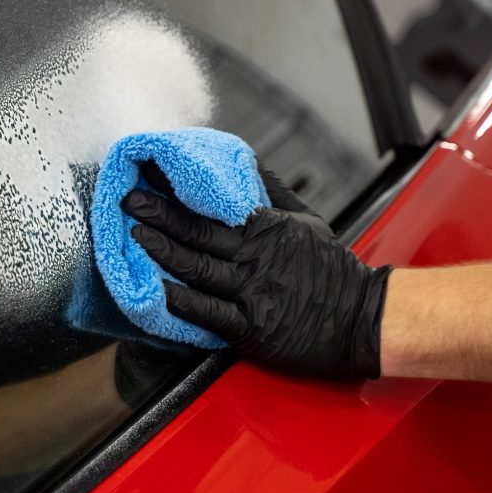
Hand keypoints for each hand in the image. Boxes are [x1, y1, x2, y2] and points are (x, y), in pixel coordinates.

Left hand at [123, 163, 390, 378]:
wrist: (362, 320)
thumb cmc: (332, 271)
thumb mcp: (307, 220)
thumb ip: (272, 192)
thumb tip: (245, 163)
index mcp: (268, 228)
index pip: (213, 204)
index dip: (178, 190)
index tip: (151, 173)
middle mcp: (257, 257)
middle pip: (198, 233)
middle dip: (159, 213)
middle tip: (129, 198)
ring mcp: (253, 293)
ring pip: (198, 268)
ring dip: (162, 250)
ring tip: (136, 233)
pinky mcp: (252, 329)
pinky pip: (209, 313)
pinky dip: (181, 300)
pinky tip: (158, 289)